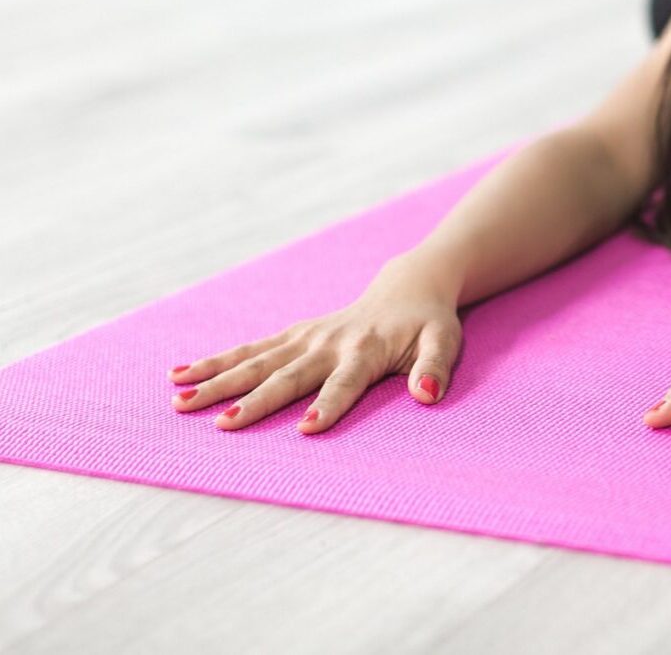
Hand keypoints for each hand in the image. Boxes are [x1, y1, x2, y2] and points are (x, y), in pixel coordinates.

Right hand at [166, 253, 463, 432]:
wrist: (408, 288)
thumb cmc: (428, 324)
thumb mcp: (444, 342)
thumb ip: (435, 368)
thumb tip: (427, 395)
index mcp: (366, 350)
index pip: (345, 384)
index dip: (328, 406)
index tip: (305, 429)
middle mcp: (329, 343)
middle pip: (288, 375)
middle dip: (255, 400)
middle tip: (222, 424)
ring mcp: (305, 338)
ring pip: (256, 361)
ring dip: (218, 381)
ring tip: (180, 401)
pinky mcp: (291, 335)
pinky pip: (248, 349)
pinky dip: (214, 361)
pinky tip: (179, 375)